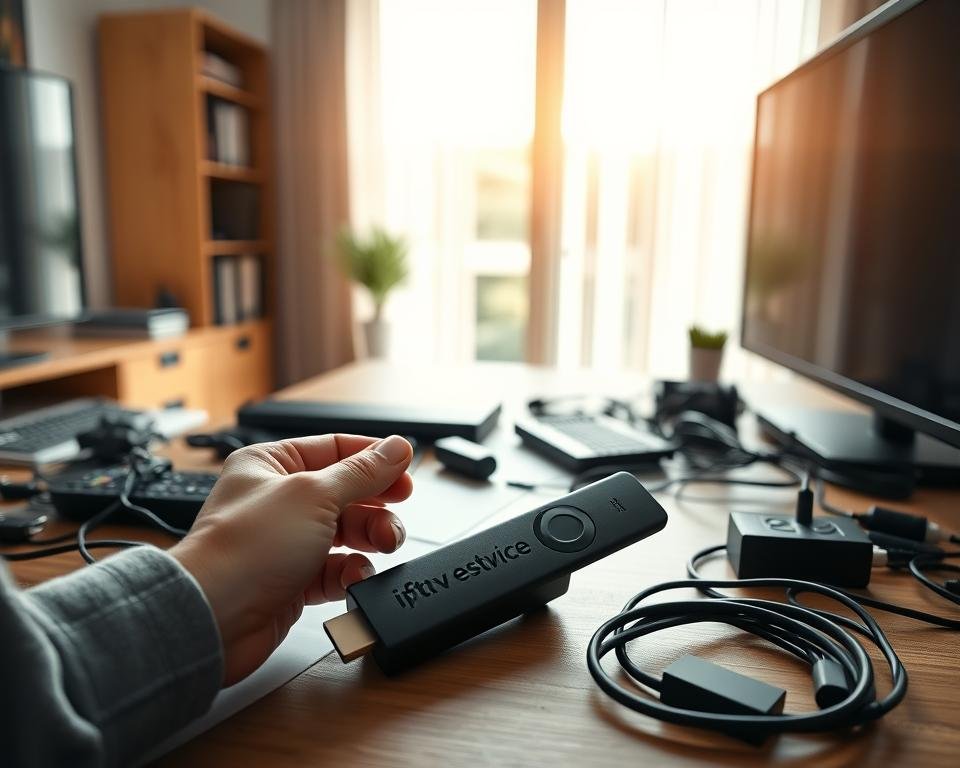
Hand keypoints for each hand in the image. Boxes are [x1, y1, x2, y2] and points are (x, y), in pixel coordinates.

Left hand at [170, 434, 412, 684]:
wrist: (215, 618)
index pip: (335, 450)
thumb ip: (363, 472)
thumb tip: (396, 448)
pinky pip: (336, 571)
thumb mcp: (315, 495)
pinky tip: (354, 576)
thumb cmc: (243, 550)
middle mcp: (277, 501)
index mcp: (272, 464)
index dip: (373, 459)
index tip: (406, 469)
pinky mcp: (291, 581)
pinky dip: (351, 574)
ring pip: (346, 534)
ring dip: (369, 540)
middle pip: (346, 493)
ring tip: (383, 546)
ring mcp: (285, 542)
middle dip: (376, 506)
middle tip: (396, 512)